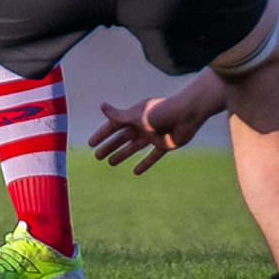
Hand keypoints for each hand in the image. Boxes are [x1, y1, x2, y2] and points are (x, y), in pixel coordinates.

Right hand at [87, 97, 207, 173]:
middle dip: (110, 146)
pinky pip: (152, 156)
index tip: (91, 143)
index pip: (114, 125)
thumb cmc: (160, 112)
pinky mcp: (164, 145)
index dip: (102, 134)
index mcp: (134, 116)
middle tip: (97, 156)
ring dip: (122, 155)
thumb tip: (101, 106)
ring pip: (134, 147)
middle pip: (122, 138)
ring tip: (111, 163)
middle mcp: (142, 125)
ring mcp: (153, 136)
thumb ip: (119, 115)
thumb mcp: (137, 116)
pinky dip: (144, 164)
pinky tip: (135, 172)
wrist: (187, 115)